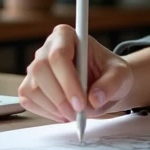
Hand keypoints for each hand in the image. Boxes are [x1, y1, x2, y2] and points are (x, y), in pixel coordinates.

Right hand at [17, 25, 134, 121]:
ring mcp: (35, 67)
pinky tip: (64, 113)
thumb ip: (111, 84)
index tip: (81, 102)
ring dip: (53, 107)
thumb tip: (95, 98)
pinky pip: (28, 100)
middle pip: (40, 70)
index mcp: (67, 35)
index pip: (59, 54)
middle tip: (78, 113)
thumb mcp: (121, 75)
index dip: (68, 80)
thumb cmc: (110, 73)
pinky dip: (45, 112)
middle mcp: (47, 48)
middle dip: (59, 97)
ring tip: (75, 114)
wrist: (103, 84)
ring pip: (32, 88)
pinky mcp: (30, 85)